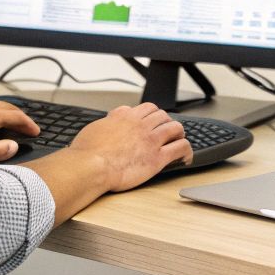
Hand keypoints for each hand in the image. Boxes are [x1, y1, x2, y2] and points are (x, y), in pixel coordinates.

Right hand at [67, 102, 193, 190]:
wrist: (89, 167)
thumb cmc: (87, 152)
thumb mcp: (96, 127)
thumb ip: (108, 122)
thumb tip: (111, 121)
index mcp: (126, 116)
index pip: (148, 108)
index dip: (154, 114)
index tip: (155, 121)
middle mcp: (141, 125)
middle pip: (164, 116)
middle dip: (167, 122)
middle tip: (168, 131)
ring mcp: (151, 140)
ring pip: (175, 128)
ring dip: (179, 134)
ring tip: (179, 141)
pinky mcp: (157, 158)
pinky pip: (180, 148)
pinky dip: (187, 151)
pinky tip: (186, 157)